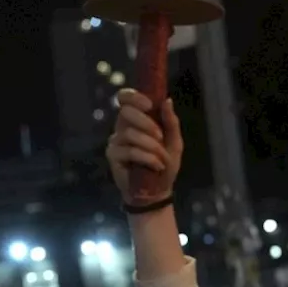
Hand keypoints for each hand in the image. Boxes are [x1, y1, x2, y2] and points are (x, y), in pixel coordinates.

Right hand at [106, 89, 182, 204]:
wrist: (158, 190)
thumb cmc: (165, 164)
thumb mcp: (174, 142)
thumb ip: (171, 122)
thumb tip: (167, 100)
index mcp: (137, 120)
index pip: (125, 99)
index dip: (133, 97)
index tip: (149, 104)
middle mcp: (123, 127)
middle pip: (126, 113)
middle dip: (146, 123)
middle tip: (160, 137)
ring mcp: (116, 141)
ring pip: (130, 133)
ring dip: (152, 147)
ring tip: (162, 159)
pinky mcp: (113, 156)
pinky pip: (130, 150)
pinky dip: (148, 158)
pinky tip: (156, 166)